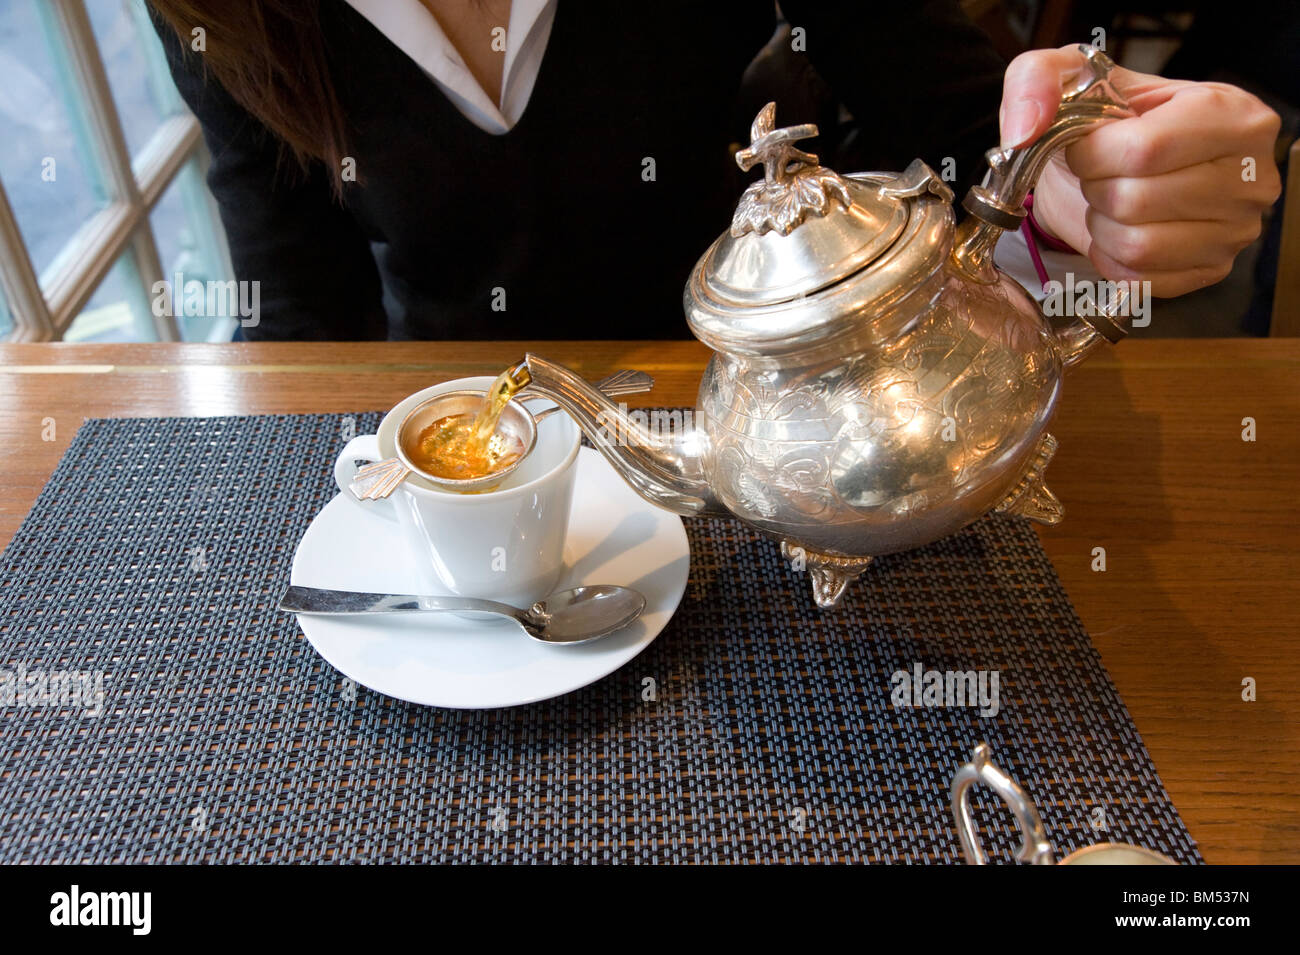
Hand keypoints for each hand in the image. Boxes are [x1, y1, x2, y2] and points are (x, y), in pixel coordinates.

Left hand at [999, 45, 1281, 296]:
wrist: (1116, 165)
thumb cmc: (1106, 121)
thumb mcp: (1070, 78)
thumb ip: (1036, 81)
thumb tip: (1024, 129)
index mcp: (1231, 113)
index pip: (1145, 149)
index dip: (1093, 155)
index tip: (1087, 146)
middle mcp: (1250, 174)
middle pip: (1137, 200)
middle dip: (1095, 189)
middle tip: (1099, 175)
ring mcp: (1236, 229)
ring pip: (1137, 245)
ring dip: (1101, 225)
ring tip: (1109, 200)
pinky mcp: (1210, 270)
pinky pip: (1138, 279)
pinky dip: (1111, 257)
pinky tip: (1118, 229)